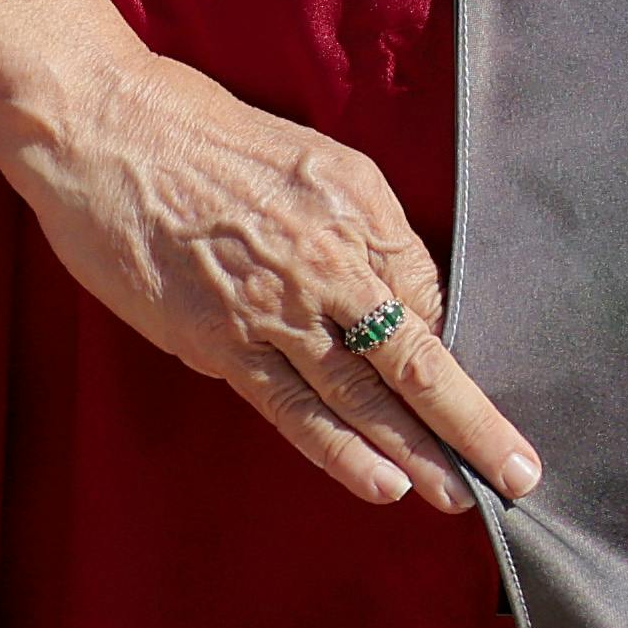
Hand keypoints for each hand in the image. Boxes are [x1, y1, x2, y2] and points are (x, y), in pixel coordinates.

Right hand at [0, 0, 541, 512]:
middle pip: (417, 356)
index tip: (467, 394)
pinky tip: (382, 484)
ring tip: (460, 496)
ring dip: (417, 451)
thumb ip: (358, 227)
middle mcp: (333, 260)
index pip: (429, 294)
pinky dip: (341, 450)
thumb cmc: (207, 139)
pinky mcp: (220, 341)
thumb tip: (398, 292)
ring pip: (363, 395)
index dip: (448, 347)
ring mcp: (277, 307)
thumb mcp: (313, 162)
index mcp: (363, 207)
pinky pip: (293, 407)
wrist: (108, 131)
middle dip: (471, 422)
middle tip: (519, 474)